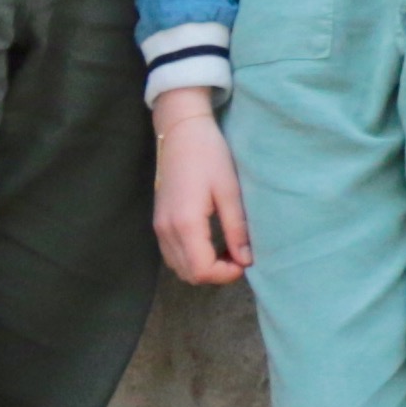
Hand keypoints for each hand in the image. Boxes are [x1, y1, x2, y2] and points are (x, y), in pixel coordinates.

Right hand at [152, 93, 251, 284]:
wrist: (181, 132)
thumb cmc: (210, 155)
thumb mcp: (230, 191)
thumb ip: (236, 228)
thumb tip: (247, 260)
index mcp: (185, 224)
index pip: (201, 270)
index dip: (225, 274)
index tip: (246, 262)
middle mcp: (166, 230)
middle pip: (189, 274)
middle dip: (216, 274)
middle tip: (240, 257)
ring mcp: (159, 227)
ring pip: (179, 267)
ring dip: (204, 268)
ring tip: (229, 249)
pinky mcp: (158, 222)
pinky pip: (172, 254)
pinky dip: (192, 258)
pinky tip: (211, 244)